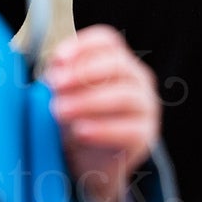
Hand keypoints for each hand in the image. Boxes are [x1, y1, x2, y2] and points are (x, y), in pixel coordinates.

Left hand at [43, 25, 160, 201]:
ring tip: (60, 111)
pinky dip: (103, 129)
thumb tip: (55, 69)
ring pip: (124, 95)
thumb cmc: (78, 118)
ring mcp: (145, 107)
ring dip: (88, 101)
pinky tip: (80, 131)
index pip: (107, 41)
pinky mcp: (145, 136)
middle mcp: (137, 79)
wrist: (90, 161)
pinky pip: (130, 129)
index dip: (82, 45)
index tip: (58, 58)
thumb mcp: (65, 94)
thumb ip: (61, 77)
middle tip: (55, 85)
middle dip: (83, 72)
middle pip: (117, 64)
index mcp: (118, 61)